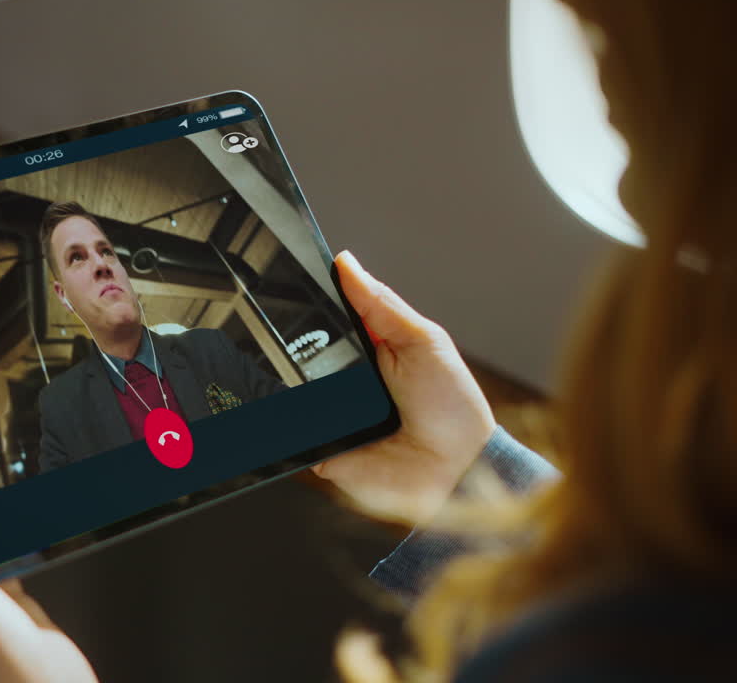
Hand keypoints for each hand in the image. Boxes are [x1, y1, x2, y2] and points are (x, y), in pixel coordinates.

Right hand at [311, 251, 496, 526]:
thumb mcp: (423, 342)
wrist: (458, 474)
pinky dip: (287, 424)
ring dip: (285, 382)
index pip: (328, 319)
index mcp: (369, 349)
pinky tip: (290, 411)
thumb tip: (346, 263)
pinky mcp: (321, 449)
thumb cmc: (453, 408)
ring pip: (289, 391)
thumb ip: (382, 305)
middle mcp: (346, 381)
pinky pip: (292, 434)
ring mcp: (331, 415)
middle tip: (278, 330)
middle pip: (300, 353)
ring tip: (287, 372)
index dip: (309, 302)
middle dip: (288, 342)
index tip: (286, 281)